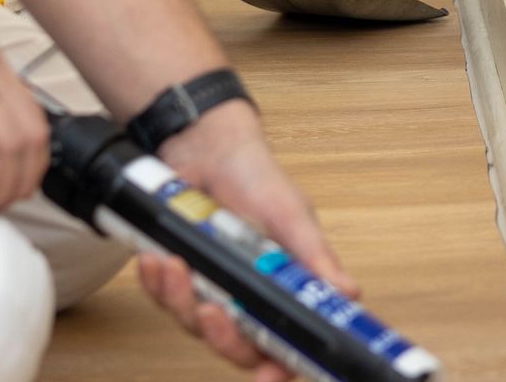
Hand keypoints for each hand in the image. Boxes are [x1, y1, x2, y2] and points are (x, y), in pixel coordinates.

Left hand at [138, 101, 355, 377]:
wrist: (206, 148)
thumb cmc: (257, 178)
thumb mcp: (291, 216)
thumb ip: (314, 258)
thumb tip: (349, 294)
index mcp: (285, 291)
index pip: (287, 345)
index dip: (278, 369)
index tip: (269, 375)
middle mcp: (250, 299)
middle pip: (238, 348)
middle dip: (223, 336)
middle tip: (214, 311)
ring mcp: (213, 291)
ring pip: (195, 326)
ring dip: (181, 299)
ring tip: (175, 265)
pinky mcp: (179, 280)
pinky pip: (164, 299)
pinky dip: (157, 283)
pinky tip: (156, 260)